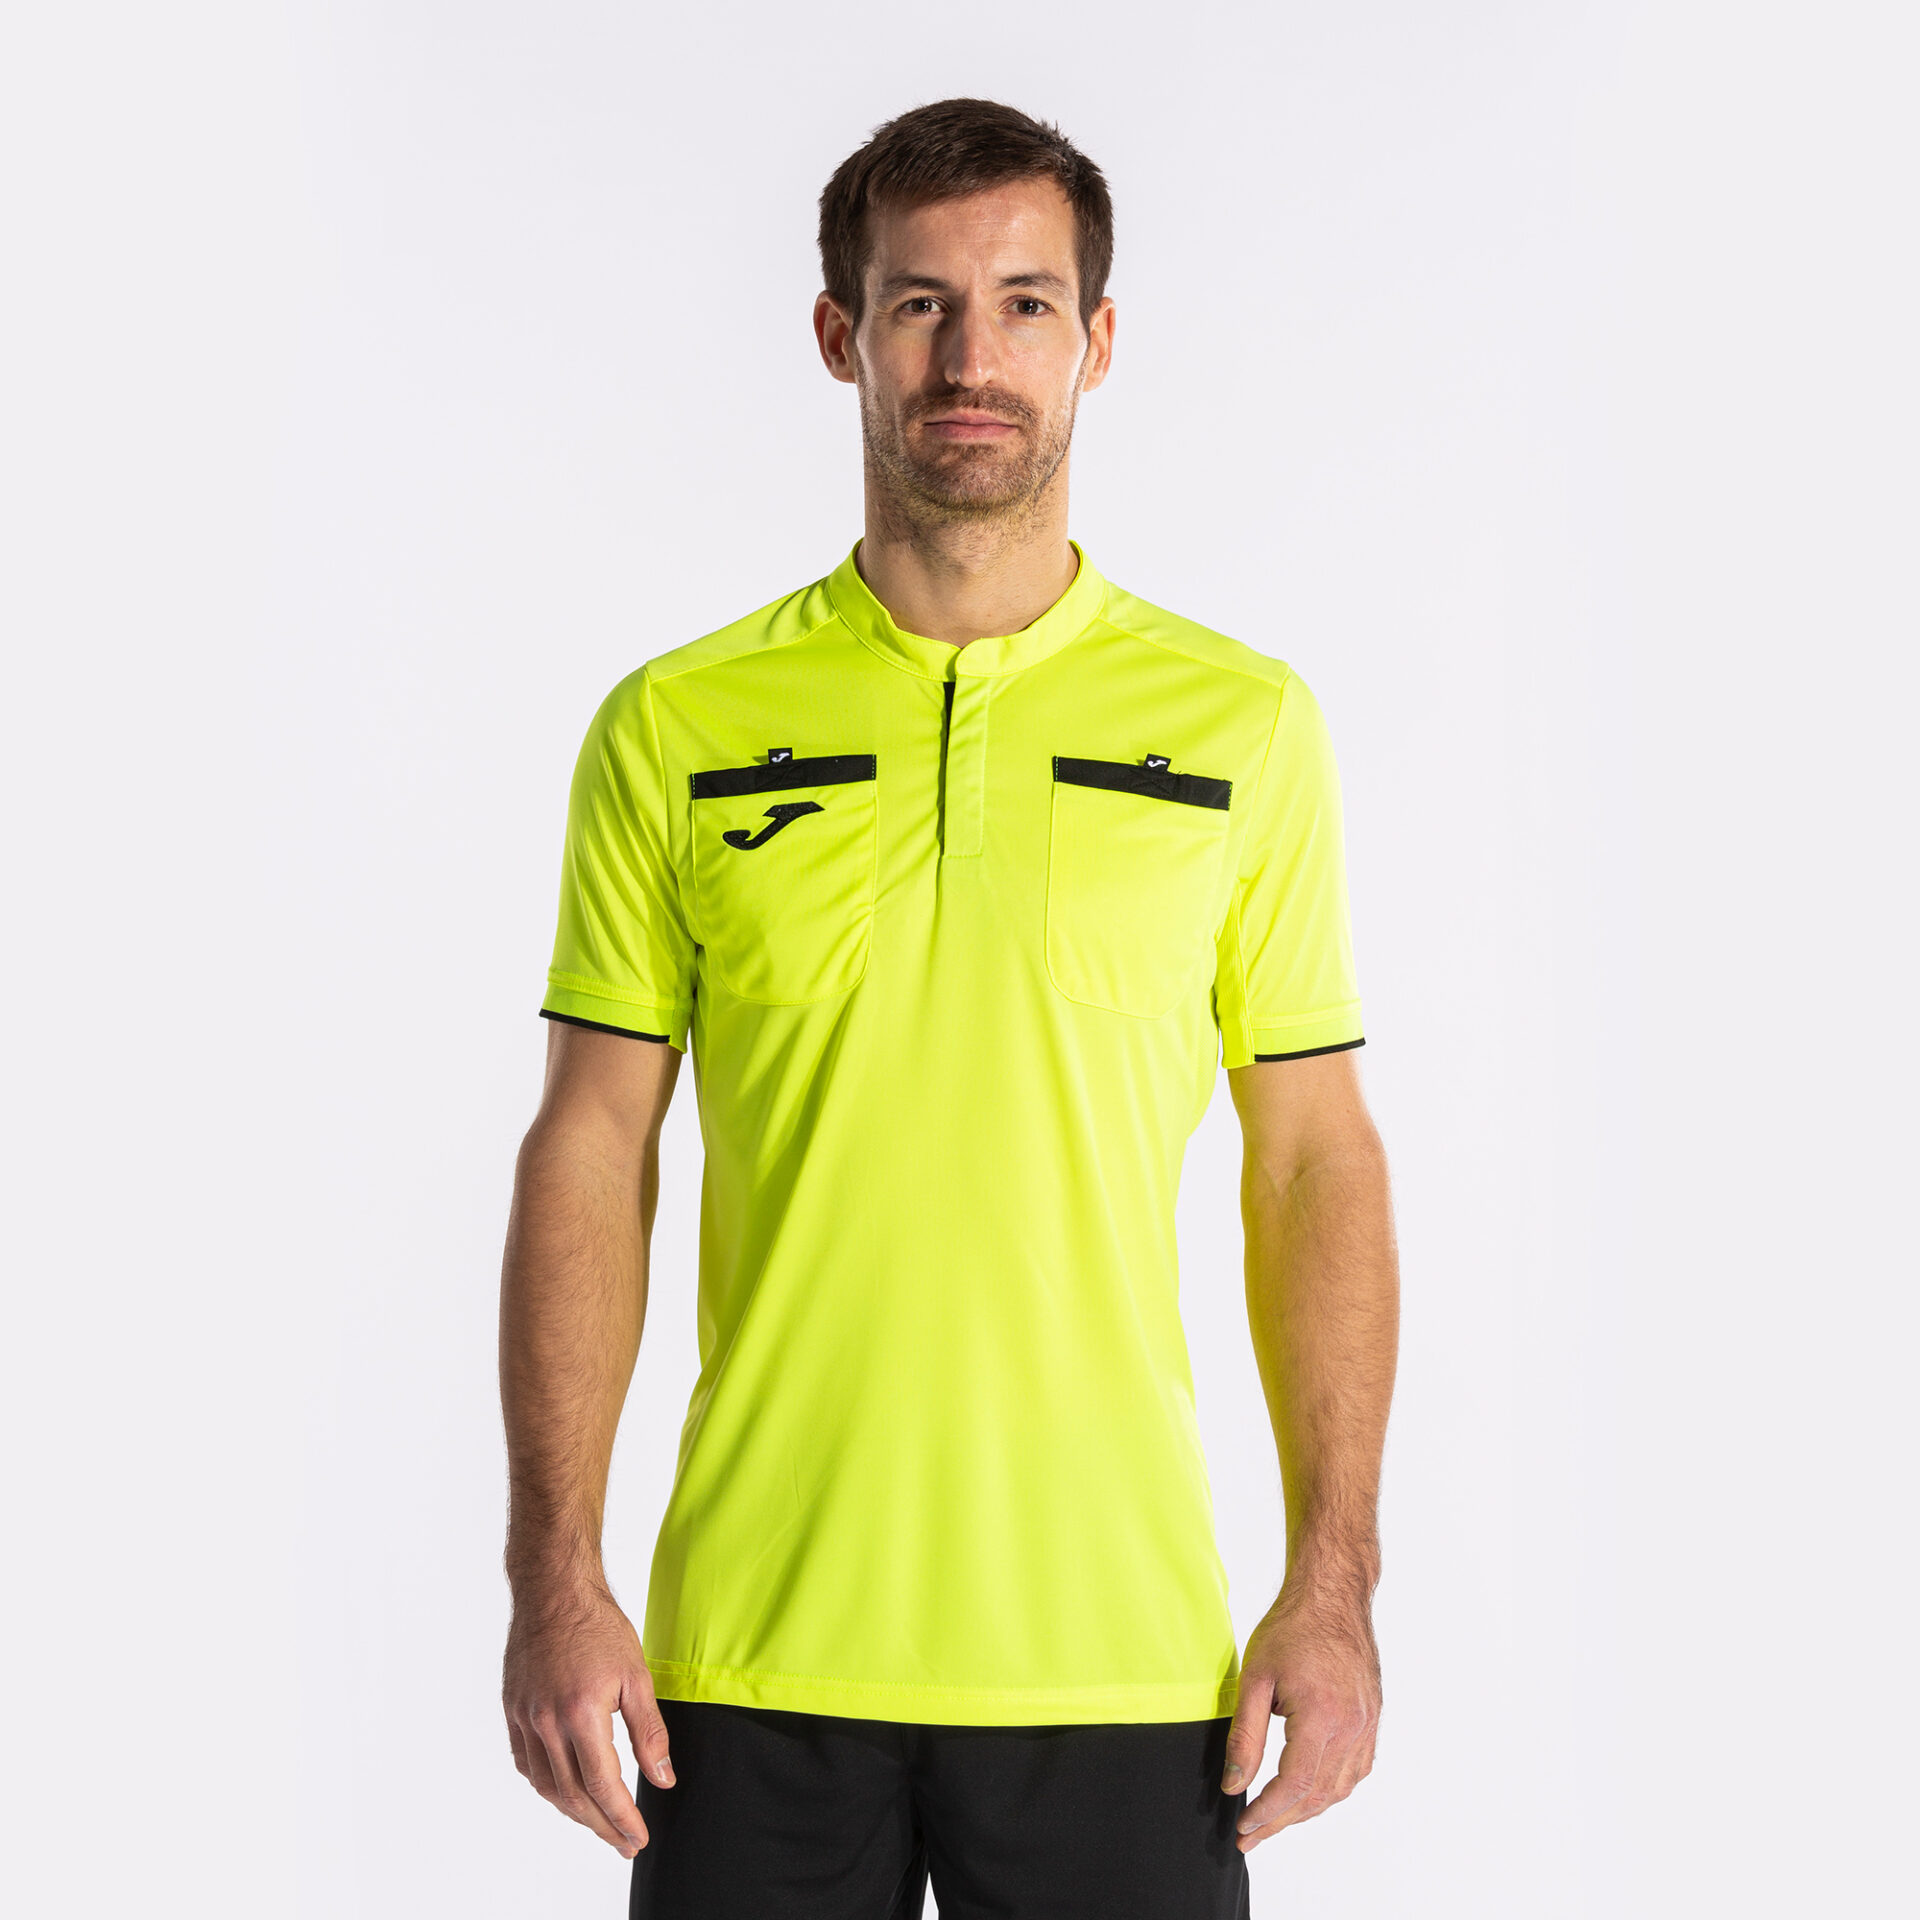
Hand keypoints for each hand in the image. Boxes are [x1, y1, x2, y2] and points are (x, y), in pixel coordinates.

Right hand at [502, 1583, 674, 1858]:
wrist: (553, 1590)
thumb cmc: (598, 1625)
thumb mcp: (637, 1675)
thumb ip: (650, 1732)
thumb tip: (663, 1778)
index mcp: (581, 1713)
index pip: (604, 1785)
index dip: (622, 1818)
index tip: (638, 1838)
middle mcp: (547, 1722)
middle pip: (574, 1795)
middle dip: (602, 1826)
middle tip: (625, 1842)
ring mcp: (525, 1719)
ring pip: (547, 1786)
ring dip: (575, 1812)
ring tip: (601, 1823)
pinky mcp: (513, 1711)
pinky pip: (527, 1764)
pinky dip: (548, 1786)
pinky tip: (565, 1792)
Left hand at [1221, 1581, 1380, 1851]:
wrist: (1332, 1596)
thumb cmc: (1291, 1629)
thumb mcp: (1255, 1679)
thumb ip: (1245, 1736)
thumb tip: (1233, 1786)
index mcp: (1322, 1716)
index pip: (1295, 1785)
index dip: (1267, 1813)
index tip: (1244, 1827)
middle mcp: (1352, 1726)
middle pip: (1318, 1795)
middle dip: (1281, 1821)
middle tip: (1251, 1835)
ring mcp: (1368, 1725)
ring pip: (1339, 1789)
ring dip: (1306, 1810)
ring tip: (1273, 1819)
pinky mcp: (1372, 1720)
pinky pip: (1355, 1771)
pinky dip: (1330, 1790)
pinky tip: (1307, 1793)